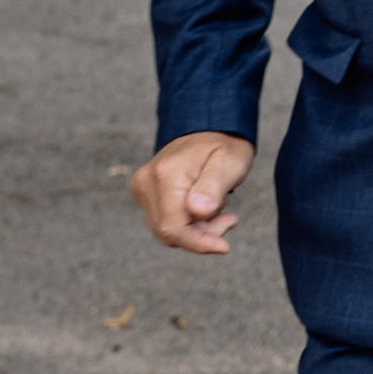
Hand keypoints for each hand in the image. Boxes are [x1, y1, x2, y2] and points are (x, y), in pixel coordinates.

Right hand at [132, 131, 253, 257]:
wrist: (209, 127)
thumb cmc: (225, 145)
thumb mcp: (229, 163)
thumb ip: (213, 187)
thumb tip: (198, 211)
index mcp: (166, 175)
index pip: (173, 228)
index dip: (198, 244)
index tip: (224, 246)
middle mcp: (147, 182)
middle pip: (168, 232)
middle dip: (201, 236)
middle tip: (230, 218)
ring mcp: (142, 187)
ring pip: (166, 229)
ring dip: (197, 230)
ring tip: (221, 208)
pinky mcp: (144, 191)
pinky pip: (165, 220)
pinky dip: (188, 223)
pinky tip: (207, 208)